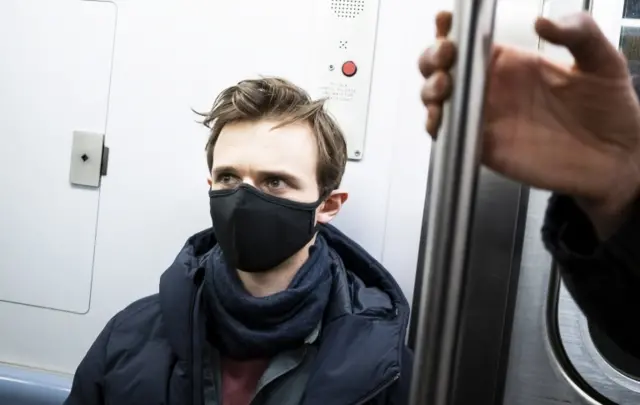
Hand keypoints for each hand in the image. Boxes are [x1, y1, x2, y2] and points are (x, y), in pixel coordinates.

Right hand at [419, 11, 639, 238]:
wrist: (616, 159)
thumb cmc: (610, 110)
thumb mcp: (602, 60)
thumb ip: (578, 32)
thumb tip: (541, 21)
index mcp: (512, 63)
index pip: (470, 41)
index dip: (451, 29)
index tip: (447, 22)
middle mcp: (492, 89)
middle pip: (442, 68)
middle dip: (433, 58)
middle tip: (446, 56)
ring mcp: (484, 118)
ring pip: (437, 99)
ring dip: (429, 89)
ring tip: (444, 86)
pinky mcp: (482, 147)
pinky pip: (448, 135)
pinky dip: (435, 126)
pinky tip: (440, 118)